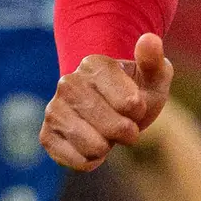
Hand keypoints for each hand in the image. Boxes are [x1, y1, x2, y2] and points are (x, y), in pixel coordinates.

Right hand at [42, 31, 174, 171]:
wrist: (108, 112)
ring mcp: (54, 109)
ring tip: (105, 133)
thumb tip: (149, 39)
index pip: (132, 103)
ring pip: (95, 146)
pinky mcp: (47, 135)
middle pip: (114, 127)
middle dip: (127, 132)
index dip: (139, 110)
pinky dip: (92, 161)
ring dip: (109, 147)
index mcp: (94, 64)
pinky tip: (91, 147)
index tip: (134, 103)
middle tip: (124, 124)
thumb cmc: (134, 93)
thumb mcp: (153, 77)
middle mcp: (68, 83)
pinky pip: (77, 161)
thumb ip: (154, 60)